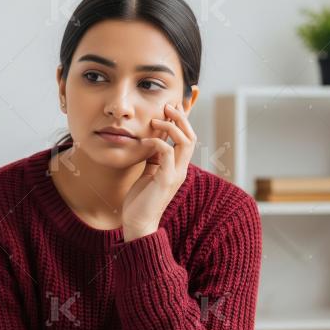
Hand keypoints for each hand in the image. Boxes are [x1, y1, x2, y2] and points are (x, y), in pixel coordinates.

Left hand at [121, 102, 196, 241]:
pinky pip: (168, 154)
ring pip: (186, 142)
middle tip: (167, 106)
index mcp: (178, 167)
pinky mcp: (166, 180)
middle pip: (192, 136)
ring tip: (157, 120)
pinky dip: (159, 142)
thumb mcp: (149, 172)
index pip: (188, 138)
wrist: (138, 223)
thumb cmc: (141, 199)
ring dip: (172, 127)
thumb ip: (154, 157)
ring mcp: (175, 174)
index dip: (182, 121)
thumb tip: (152, 140)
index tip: (170, 106)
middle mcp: (181, 169)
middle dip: (181, 118)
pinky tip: (146, 140)